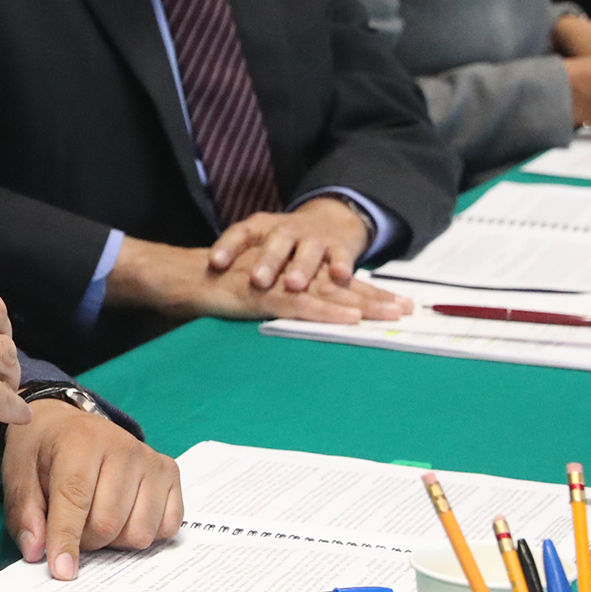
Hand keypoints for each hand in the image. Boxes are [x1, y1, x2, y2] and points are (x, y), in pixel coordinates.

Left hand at [3, 399, 183, 579]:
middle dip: (85, 540)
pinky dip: (144, 532)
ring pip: (139, 532)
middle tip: (72, 526)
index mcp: (81, 441)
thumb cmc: (44, 449)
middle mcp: (123, 446)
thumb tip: (37, 551)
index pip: (76, 499)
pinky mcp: (170, 473)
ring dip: (114, 540)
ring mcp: (151, 460)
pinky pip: (167, 528)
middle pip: (108, 523)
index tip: (62, 571)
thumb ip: (25, 512)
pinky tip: (125, 515)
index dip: (66, 539)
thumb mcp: (19, 471)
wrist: (68, 422)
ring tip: (97, 517)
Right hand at [107, 235, 411, 323]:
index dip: (367, 291)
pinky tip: (350, 318)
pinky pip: (300, 305)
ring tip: (392, 314)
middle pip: (341, 285)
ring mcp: (277, 283)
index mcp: (290, 274)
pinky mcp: (263, 296)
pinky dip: (327, 311)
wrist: (181, 278)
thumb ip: (280, 301)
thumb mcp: (254, 295)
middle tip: (409, 310)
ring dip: (363, 303)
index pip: (336, 282)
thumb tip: (303, 316)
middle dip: (377, 297)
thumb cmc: (214, 289)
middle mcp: (288, 274)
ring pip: (328, 292)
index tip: (398, 303)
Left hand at [207, 197, 369, 291]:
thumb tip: (199, 283)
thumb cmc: (285, 240)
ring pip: (307, 251)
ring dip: (301, 267)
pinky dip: (342, 265)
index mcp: (262, 228)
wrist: (331, 219)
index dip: (227, 247)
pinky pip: (341, 256)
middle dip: (266, 262)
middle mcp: (286, 230)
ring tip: (294, 284)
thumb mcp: (261, 244)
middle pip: (275, 243)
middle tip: (257, 281)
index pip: (240, 233)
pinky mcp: (340, 246)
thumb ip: (239, 261)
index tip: (214, 263)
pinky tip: (340, 276)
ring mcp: (314, 237)